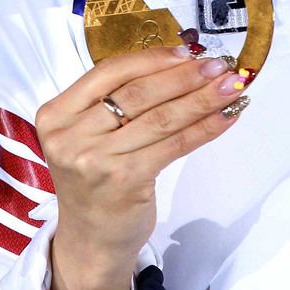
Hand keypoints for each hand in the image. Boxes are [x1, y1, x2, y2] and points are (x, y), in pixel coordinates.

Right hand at [35, 45, 250, 289]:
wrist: (91, 239)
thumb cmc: (98, 175)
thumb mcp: (91, 133)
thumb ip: (120, 98)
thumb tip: (183, 60)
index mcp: (57, 113)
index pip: (110, 71)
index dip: (153, 58)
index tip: (189, 50)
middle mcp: (70, 136)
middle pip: (139, 93)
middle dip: (185, 75)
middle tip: (220, 64)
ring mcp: (95, 161)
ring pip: (161, 117)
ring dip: (203, 98)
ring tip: (232, 85)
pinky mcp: (124, 182)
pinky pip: (174, 145)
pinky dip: (205, 127)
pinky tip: (227, 116)